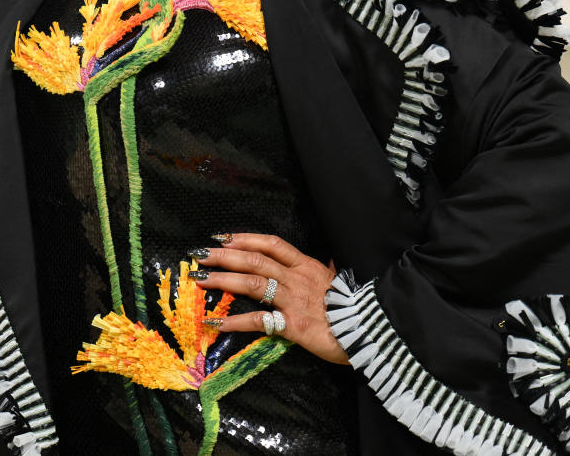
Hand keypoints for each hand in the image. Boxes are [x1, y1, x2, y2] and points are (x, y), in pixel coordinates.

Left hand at [192, 232, 348, 364]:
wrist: (370, 332)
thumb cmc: (353, 309)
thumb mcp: (337, 282)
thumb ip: (325, 271)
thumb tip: (324, 262)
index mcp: (307, 266)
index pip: (272, 244)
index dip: (246, 238)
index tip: (222, 237)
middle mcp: (297, 278)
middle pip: (255, 259)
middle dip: (224, 255)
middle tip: (200, 253)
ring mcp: (293, 300)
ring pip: (252, 283)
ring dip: (222, 280)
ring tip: (199, 280)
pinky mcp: (292, 325)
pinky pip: (258, 321)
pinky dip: (234, 322)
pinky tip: (215, 323)